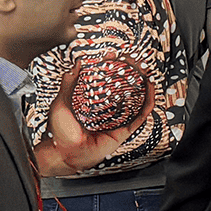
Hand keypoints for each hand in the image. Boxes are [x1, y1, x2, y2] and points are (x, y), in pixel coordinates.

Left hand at [33, 63, 156, 177]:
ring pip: (134, 99)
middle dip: (129, 72)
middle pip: (122, 87)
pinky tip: (150, 89)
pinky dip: (148, 101)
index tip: (111, 55)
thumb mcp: (61, 104)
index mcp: (91, 103)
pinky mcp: (124, 129)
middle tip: (131, 59)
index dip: (110, 67)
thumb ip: (68, 85)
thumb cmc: (60, 134)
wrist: (65, 154)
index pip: (104, 81)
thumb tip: (75, 66)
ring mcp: (116, 119)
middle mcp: (105, 110)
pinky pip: (140, 114)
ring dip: (141, 84)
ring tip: (144, 70)